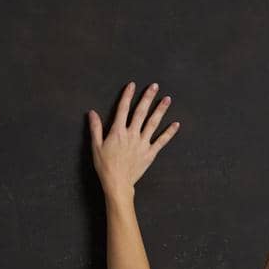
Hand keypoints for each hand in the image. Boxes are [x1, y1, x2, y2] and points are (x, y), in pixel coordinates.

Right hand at [88, 80, 179, 194]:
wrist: (118, 183)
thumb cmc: (105, 166)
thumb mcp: (96, 146)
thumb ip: (95, 128)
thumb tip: (92, 112)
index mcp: (118, 131)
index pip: (123, 109)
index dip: (127, 96)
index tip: (132, 85)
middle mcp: (132, 135)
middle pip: (141, 112)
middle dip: (148, 98)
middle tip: (155, 86)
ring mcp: (142, 144)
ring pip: (153, 123)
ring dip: (160, 110)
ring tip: (167, 99)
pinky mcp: (150, 154)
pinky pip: (161, 141)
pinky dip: (169, 133)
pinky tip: (176, 124)